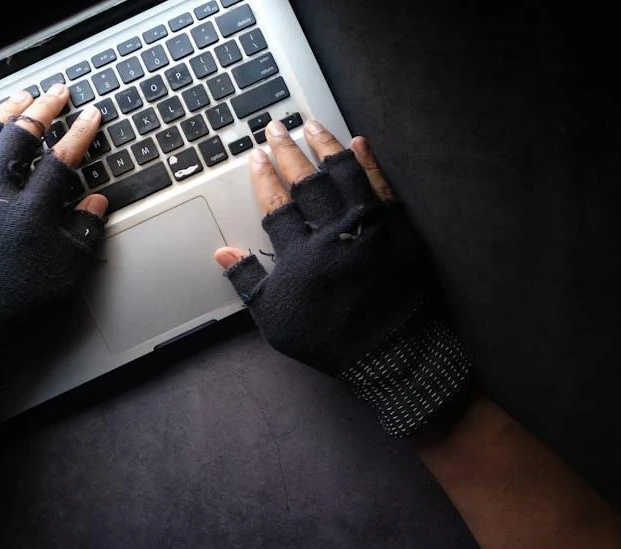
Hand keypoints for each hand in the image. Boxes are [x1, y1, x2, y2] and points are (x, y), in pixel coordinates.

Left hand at [0, 84, 106, 416]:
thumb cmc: (16, 304)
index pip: (62, 160)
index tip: (92, 115)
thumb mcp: (66, 273)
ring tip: (19, 99)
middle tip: (59, 93)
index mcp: (30, 211)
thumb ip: (84, 232)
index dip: (81, 133)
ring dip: (3, 113)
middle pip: (21, 136)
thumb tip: (96, 200)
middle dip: (45, 110)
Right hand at [214, 119, 472, 437]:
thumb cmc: (329, 338)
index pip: (275, 203)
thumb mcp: (276, 318)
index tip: (255, 155)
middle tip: (275, 127)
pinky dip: (370, 161)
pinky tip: (359, 141)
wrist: (390, 352)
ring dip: (325, 145)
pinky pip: (382, 185)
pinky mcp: (398, 227)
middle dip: (286, 151)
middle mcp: (333, 231)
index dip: (263, 177)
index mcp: (300, 253)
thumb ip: (249, 282)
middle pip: (306, 181)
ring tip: (311, 124)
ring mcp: (368, 225)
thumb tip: (222, 252)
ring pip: (343, 173)